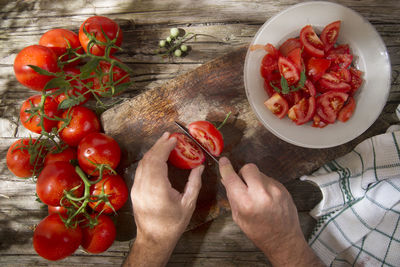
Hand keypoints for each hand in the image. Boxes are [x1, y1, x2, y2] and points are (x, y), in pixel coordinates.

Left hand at [124, 132, 203, 266]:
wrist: (154, 239)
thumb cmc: (173, 223)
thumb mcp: (188, 204)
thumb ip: (194, 183)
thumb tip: (200, 166)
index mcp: (157, 188)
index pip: (158, 160)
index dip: (165, 147)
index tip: (174, 139)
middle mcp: (144, 185)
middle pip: (149, 158)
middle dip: (159, 145)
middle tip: (169, 135)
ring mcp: (137, 187)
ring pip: (143, 163)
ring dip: (153, 151)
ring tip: (163, 142)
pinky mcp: (135, 190)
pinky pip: (141, 169)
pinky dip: (148, 159)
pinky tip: (156, 156)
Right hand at [219, 157, 321, 265]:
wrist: (284, 240)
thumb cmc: (260, 232)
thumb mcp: (239, 217)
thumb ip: (232, 196)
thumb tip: (226, 180)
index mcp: (246, 203)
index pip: (232, 178)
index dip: (226, 168)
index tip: (224, 162)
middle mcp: (261, 194)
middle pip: (248, 168)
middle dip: (243, 173)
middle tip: (244, 184)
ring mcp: (275, 190)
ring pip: (260, 173)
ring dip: (255, 180)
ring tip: (257, 195)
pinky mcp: (283, 188)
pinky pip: (269, 179)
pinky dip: (265, 185)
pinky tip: (266, 198)